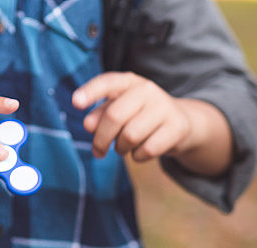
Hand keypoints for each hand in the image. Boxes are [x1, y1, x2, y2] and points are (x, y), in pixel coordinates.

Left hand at [72, 72, 232, 175]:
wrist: (181, 122)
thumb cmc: (142, 116)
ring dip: (121, 148)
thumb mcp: (121, 110)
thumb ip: (101, 114)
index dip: (91, 92)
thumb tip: (88, 125)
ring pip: (131, 136)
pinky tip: (139, 153)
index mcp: (130, 82)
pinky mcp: (177, 127)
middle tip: (97, 151)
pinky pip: (148, 149)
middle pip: (115, 116)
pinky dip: (138, 157)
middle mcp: (148, 90)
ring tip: (123, 148)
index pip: (108, 82)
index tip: (75, 103)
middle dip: (101, 139)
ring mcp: (165, 107)